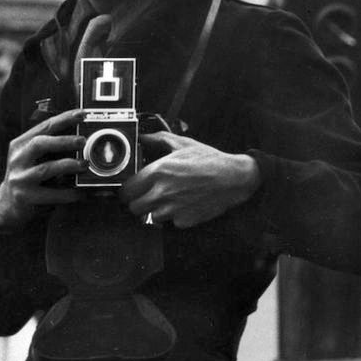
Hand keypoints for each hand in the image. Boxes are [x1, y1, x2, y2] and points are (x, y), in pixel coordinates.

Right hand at [0, 109, 85, 228]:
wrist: (7, 204)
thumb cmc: (28, 175)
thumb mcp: (32, 157)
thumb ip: (49, 145)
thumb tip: (81, 136)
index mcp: (20, 144)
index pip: (44, 127)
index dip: (64, 118)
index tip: (82, 114)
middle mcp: (17, 159)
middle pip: (39, 144)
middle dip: (63, 141)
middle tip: (83, 141)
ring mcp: (20, 178)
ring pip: (45, 168)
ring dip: (68, 165)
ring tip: (84, 164)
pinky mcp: (25, 197)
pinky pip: (50, 194)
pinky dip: (67, 193)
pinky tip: (79, 193)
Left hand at [120, 132, 260, 228]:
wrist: (233, 178)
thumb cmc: (209, 161)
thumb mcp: (183, 144)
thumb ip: (159, 139)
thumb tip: (143, 137)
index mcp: (158, 172)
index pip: (127, 190)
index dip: (128, 190)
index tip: (133, 189)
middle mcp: (162, 193)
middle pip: (134, 208)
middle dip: (138, 202)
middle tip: (147, 196)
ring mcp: (172, 209)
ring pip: (150, 218)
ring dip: (155, 211)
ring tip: (168, 199)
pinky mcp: (183, 221)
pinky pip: (170, 223)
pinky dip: (173, 217)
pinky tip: (182, 205)